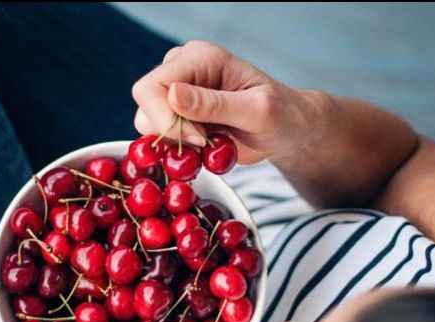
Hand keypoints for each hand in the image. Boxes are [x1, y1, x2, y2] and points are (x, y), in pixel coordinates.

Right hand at [131, 40, 331, 165]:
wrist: (288, 130)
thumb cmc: (282, 115)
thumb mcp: (256, 111)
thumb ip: (215, 104)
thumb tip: (173, 95)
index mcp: (199, 58)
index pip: (151, 87)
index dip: (167, 120)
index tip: (200, 139)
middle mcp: (182, 70)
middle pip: (145, 107)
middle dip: (173, 134)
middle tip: (208, 143)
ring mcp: (177, 93)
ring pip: (148, 126)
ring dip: (177, 144)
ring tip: (212, 143)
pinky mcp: (178, 115)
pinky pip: (161, 138)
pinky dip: (180, 151)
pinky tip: (207, 147)